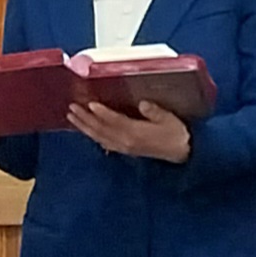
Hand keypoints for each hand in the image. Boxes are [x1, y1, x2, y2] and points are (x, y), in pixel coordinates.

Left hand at [66, 98, 194, 162]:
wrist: (183, 153)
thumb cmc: (177, 133)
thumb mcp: (169, 119)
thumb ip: (155, 112)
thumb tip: (142, 103)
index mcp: (136, 133)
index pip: (115, 121)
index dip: (102, 113)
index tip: (90, 103)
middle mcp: (126, 142)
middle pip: (101, 130)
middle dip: (85, 119)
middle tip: (72, 108)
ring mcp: (124, 147)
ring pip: (99, 137)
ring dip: (85, 127)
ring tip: (72, 117)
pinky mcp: (125, 150)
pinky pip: (105, 143)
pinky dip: (94, 136)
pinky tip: (88, 131)